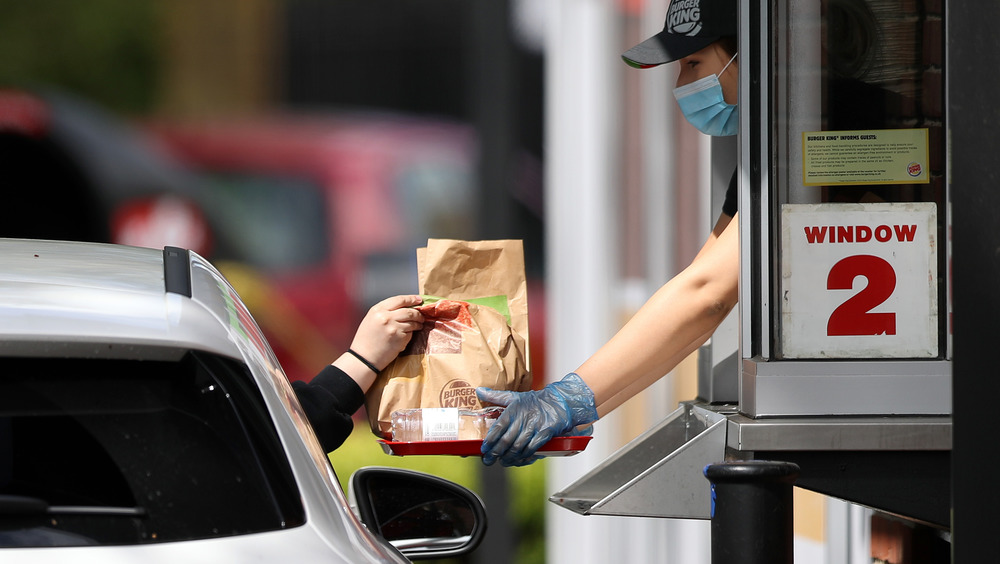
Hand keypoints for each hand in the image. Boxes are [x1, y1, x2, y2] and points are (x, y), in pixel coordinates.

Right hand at [349, 295, 424, 371]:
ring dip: (418, 323)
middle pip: (409, 310)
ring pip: (413, 321)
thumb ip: (385, 311)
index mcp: (377, 310)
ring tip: (418, 325)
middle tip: (421, 316)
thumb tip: (403, 307)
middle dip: (418, 313)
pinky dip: (412, 333)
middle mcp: (386, 316)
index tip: (418, 300)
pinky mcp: (400, 338)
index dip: (411, 299)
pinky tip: (407, 336)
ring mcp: (394, 327)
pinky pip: (411, 332)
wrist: (364, 358)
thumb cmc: (366, 340)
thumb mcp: (371, 319)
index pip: (399, 300)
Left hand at [476, 373, 597, 466]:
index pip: (498, 427)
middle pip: (506, 440)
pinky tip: (519, 460)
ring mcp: (535, 426)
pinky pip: (533, 448)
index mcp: (513, 410)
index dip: (490, 440)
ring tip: (502, 462)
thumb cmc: (535, 400)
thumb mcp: (514, 396)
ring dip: (509, 457)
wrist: (559, 401)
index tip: (483, 449)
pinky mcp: (545, 433)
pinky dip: (525, 456)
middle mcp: (523, 419)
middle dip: (495, 453)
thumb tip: (479, 390)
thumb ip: (495, 396)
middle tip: (488, 460)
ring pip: (518, 446)